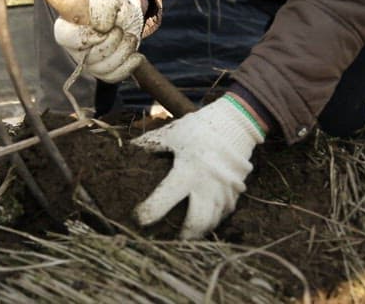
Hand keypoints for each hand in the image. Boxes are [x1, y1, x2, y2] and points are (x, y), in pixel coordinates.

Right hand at [54, 0, 144, 82]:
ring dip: (124, 51)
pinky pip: (113, 76)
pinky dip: (129, 65)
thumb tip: (101, 26)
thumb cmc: (114, 7)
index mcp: (67, 26)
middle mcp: (73, 48)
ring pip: (103, 68)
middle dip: (113, 41)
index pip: (65, 37)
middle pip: (90, 56)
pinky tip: (134, 54)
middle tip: (120, 29)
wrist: (127, 18)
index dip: (87, 36)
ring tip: (128, 37)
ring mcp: (87, 63)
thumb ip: (105, 5)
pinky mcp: (101, 73)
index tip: (104, 28)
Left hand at [132, 95, 265, 238]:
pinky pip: (224, 214)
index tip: (139, 218)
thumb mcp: (172, 134)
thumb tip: (128, 149)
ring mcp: (223, 192)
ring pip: (212, 222)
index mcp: (186, 172)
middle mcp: (206, 186)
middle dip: (183, 236)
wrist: (236, 124)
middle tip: (171, 240)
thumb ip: (150, 145)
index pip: (163, 201)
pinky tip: (204, 222)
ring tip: (187, 236)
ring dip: (199, 231)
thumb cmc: (200, 129)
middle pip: (196, 223)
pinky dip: (213, 220)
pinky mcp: (235, 192)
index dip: (148, 213)